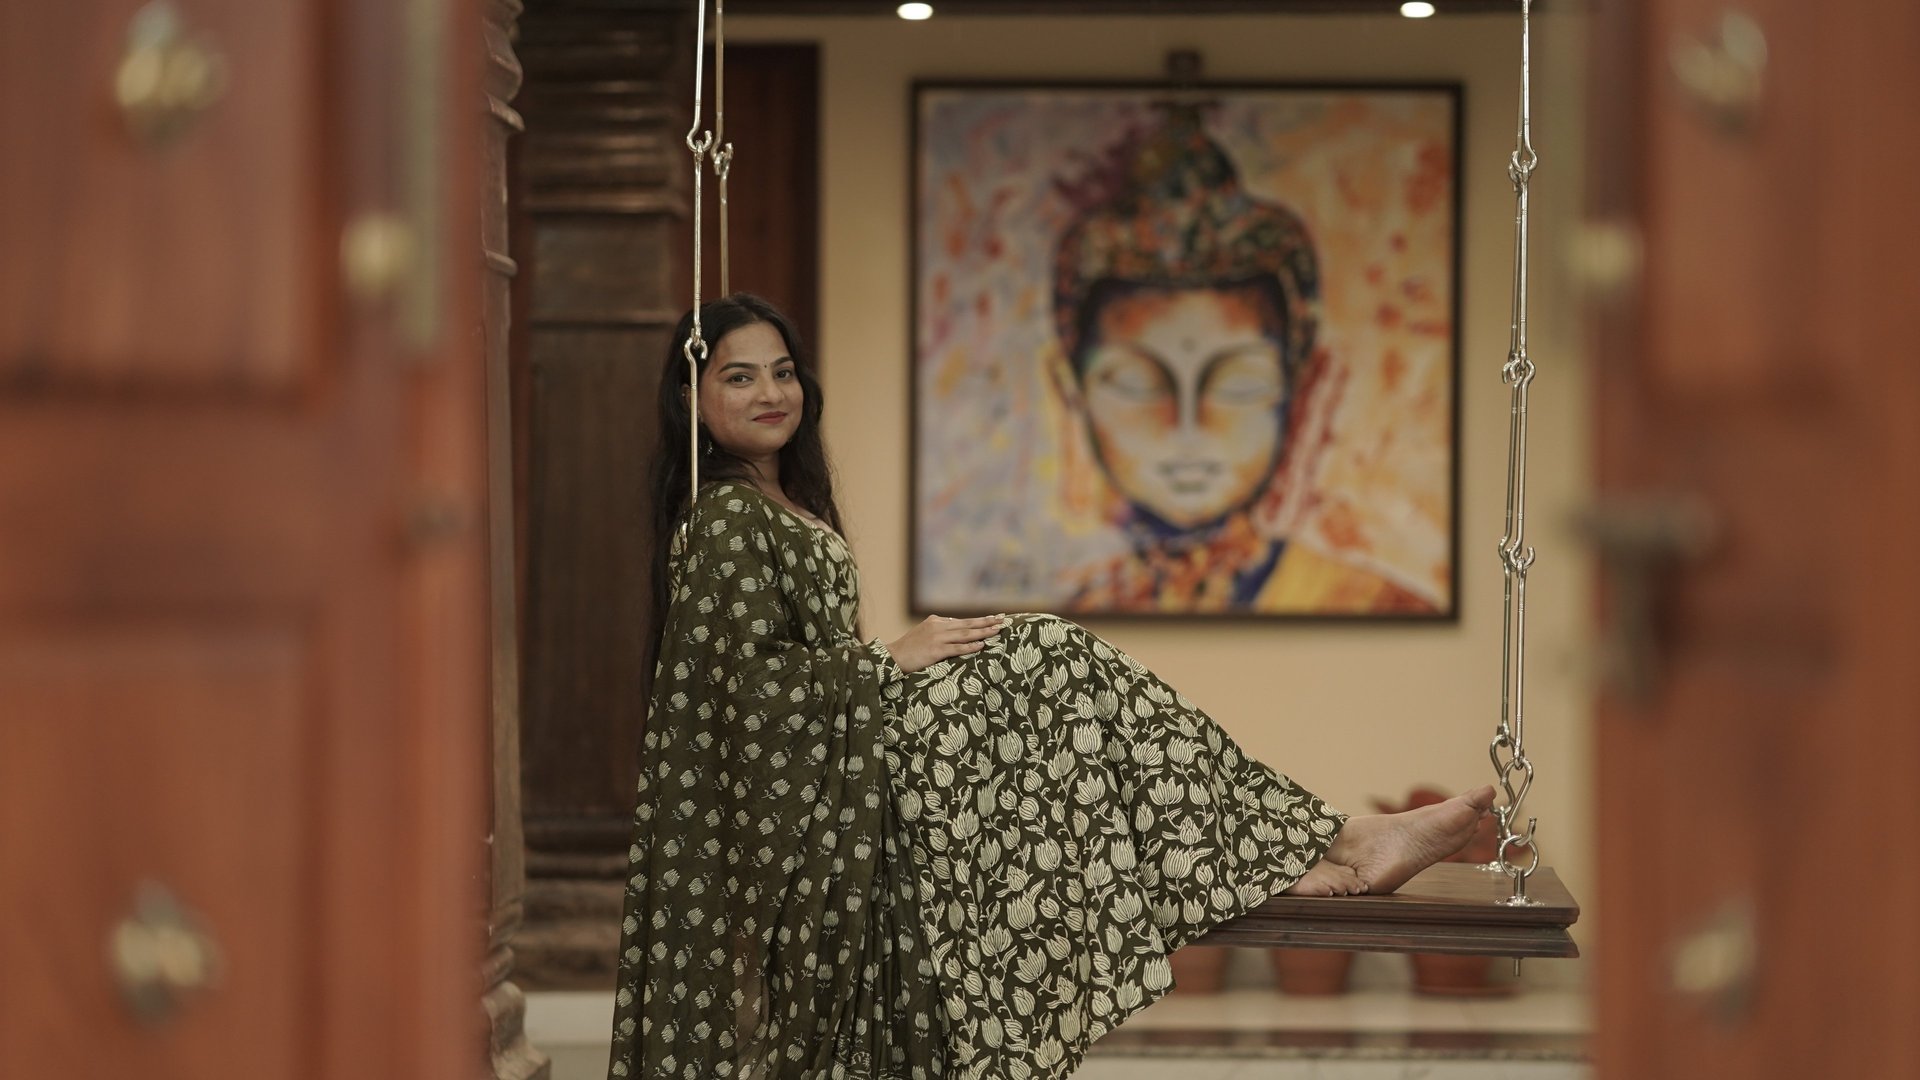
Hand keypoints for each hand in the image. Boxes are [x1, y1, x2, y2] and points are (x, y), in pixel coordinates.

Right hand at [886, 615, 1005, 673]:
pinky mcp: (935, 651)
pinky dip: (970, 646)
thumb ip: (939, 631)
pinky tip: (981, 645)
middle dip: (986, 622)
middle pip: (967, 624)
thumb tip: (957, 630)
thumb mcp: (923, 633)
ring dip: (983, 632)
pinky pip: (956, 648)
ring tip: (997, 631)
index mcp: (935, 621)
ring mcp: (937, 638)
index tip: (994, 618)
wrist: (892, 657)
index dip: (979, 620)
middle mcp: (938, 627)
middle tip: (1003, 620)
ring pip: (965, 634)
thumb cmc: (909, 649)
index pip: (962, 621)